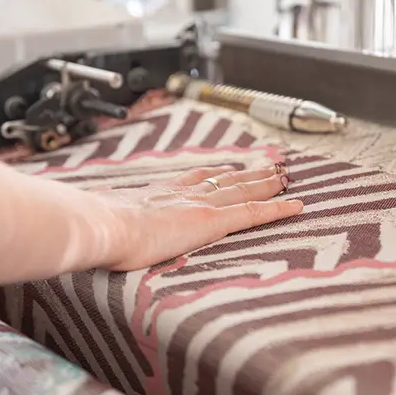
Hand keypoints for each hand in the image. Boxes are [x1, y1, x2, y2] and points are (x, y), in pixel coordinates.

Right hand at [94, 164, 301, 270]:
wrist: (104, 225)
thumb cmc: (99, 227)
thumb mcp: (107, 219)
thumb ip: (113, 221)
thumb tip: (101, 228)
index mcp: (161, 192)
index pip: (196, 178)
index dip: (215, 173)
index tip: (227, 169)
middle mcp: (185, 193)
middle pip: (225, 179)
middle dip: (248, 173)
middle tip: (268, 167)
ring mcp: (201, 204)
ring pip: (244, 190)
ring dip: (266, 183)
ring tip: (284, 177)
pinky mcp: (212, 220)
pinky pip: (254, 213)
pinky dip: (277, 208)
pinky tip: (296, 205)